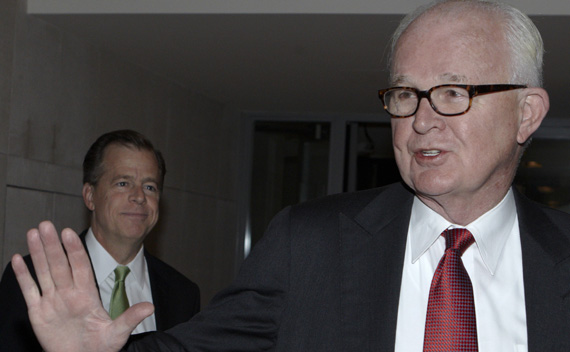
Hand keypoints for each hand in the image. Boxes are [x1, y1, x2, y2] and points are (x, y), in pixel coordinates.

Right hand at [11, 221, 153, 351]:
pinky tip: (17, 259)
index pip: (80, 266)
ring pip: (44, 272)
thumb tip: (150, 307)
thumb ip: (130, 318)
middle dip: (53, 245)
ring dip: (38, 253)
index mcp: (87, 295)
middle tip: (46, 224)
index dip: (74, 250)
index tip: (69, 232)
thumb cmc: (100, 347)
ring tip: (33, 233)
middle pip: (59, 264)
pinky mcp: (38, 312)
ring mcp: (52, 301)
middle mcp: (69, 293)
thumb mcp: (117, 333)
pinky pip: (30, 290)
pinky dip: (23, 276)